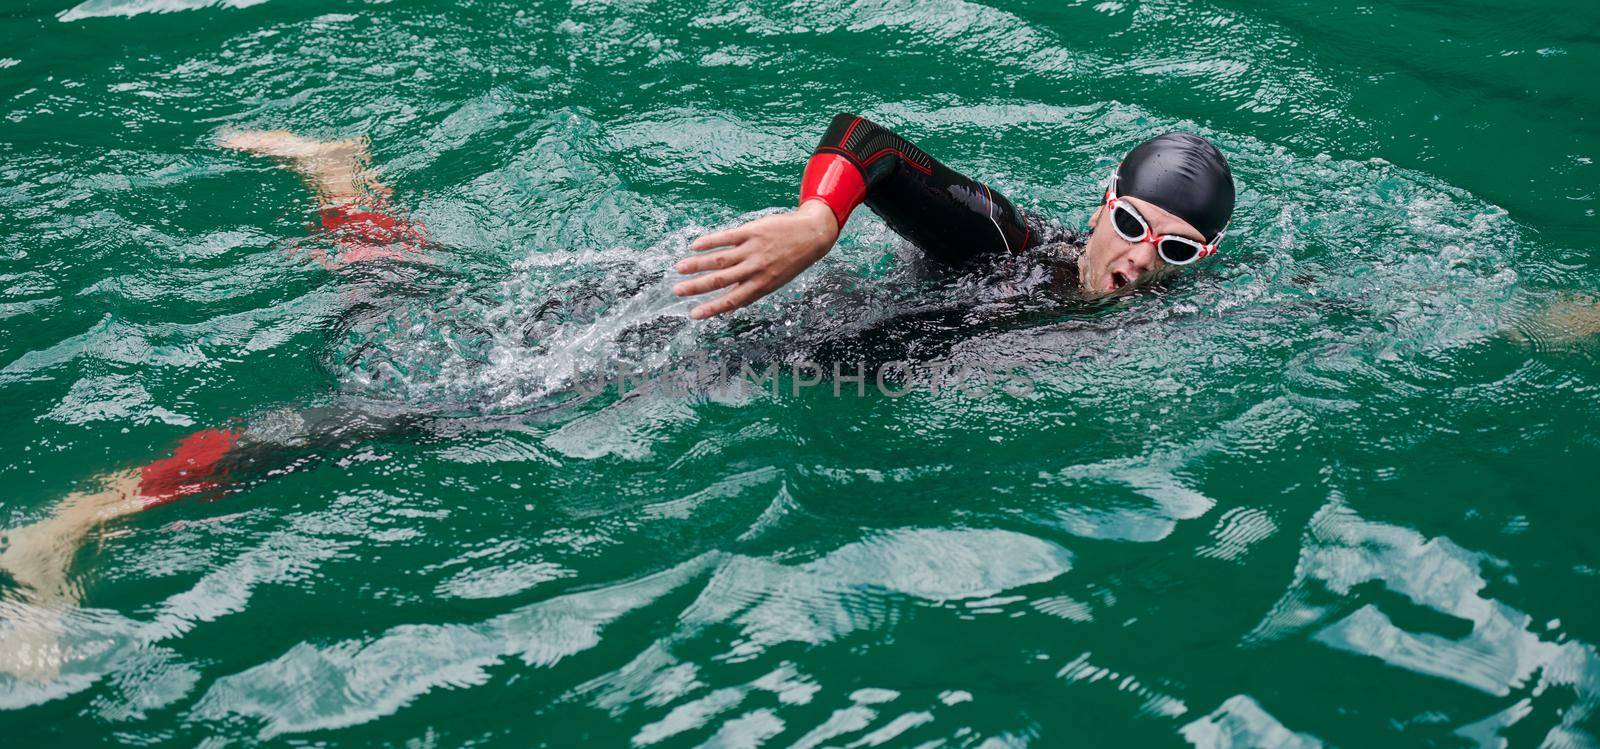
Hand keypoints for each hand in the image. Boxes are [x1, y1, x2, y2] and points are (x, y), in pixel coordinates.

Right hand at [674, 200, 840, 319]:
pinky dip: (710, 241)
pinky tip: (695, 246)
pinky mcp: (752, 232)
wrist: (811, 236)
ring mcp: (753, 250)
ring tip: (679, 268)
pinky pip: (727, 237)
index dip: (711, 308)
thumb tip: (728, 309)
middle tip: (677, 291)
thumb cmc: (791, 262)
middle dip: (697, 287)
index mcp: (761, 285)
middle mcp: (755, 269)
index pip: (731, 300)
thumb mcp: (774, 282)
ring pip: (720, 259)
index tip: (693, 314)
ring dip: (697, 264)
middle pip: (721, 280)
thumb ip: (750, 293)